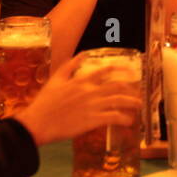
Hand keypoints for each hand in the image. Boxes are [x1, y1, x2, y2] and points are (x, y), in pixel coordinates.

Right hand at [13, 52, 141, 145]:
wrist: (38, 123)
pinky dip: (124, 118)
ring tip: (138, 105)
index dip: (119, 70)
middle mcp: (90, 91)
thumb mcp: (56, 79)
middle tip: (138, 92)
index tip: (129, 72)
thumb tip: (83, 54)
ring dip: (132, 102)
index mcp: (82, 81)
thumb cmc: (45, 103)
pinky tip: (128, 121)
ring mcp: (93, 105)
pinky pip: (113, 117)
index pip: (105, 71)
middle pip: (117, 86)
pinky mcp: (93, 120)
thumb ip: (70, 66)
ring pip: (119, 100)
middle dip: (131, 89)